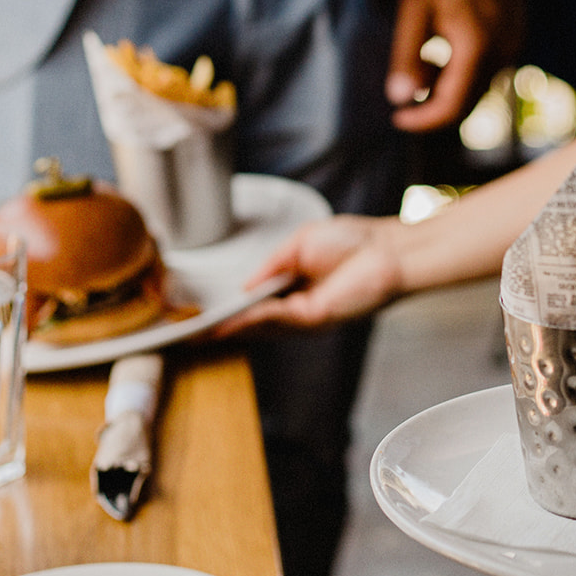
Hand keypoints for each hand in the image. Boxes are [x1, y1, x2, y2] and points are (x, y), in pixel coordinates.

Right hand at [216, 215, 404, 332]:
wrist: (387, 250)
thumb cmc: (353, 242)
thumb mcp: (299, 245)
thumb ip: (270, 266)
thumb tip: (245, 287)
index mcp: (293, 286)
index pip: (255, 303)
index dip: (229, 309)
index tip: (201, 315)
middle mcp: (296, 306)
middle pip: (253, 322)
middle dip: (222, 328)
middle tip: (188, 334)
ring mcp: (305, 316)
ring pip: (260, 325)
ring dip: (231, 328)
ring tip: (200, 332)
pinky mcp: (315, 319)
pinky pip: (277, 319)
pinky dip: (254, 319)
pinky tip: (234, 319)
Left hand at [385, 0, 522, 132]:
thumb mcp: (414, 6)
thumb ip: (407, 55)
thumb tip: (399, 98)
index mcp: (475, 46)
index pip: (451, 106)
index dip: (423, 120)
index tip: (398, 117)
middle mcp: (502, 52)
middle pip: (467, 103)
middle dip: (434, 105)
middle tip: (405, 90)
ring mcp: (513, 46)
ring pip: (479, 88)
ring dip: (449, 87)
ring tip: (423, 60)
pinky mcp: (516, 39)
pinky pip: (489, 70)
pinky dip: (464, 72)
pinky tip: (444, 48)